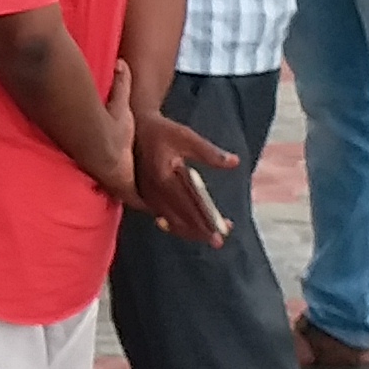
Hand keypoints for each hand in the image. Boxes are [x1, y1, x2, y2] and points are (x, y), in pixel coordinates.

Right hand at [128, 104, 239, 246]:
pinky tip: (188, 228)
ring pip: (169, 222)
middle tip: (219, 240)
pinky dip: (176, 225)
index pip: (188, 207)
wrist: (134, 128)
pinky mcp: (143, 197)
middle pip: (179, 220)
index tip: (221, 232)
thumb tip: (234, 162)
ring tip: (208, 235)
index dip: (205, 221)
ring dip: (189, 230)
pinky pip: (162, 216)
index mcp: (163, 177)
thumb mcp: (186, 136)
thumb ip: (210, 153)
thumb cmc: (162, 131)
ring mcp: (146, 196)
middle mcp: (152, 191)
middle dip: (200, 231)